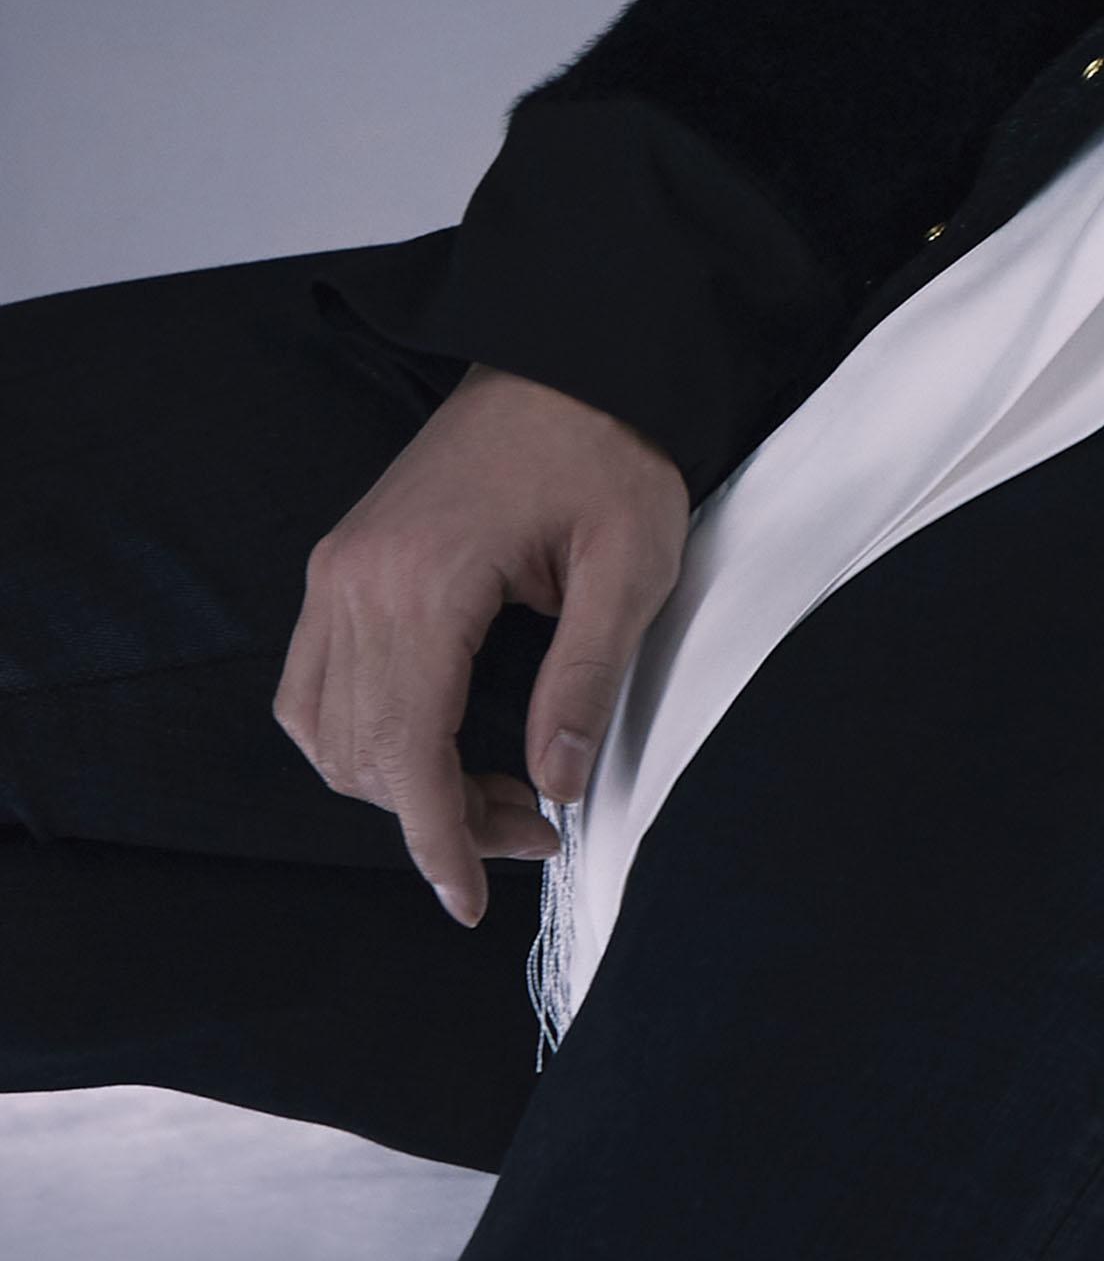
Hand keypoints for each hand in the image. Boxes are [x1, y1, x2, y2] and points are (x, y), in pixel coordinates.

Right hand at [275, 367, 688, 928]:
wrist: (569, 358)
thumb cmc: (606, 448)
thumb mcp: (630, 565)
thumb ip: (586, 681)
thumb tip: (556, 785)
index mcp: (422, 581)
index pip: (406, 754)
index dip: (438, 841)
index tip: (469, 902)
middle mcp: (355, 580)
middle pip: (362, 753)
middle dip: (440, 817)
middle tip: (532, 824)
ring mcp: (337, 570)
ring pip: (325, 729)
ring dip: (399, 782)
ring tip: (498, 790)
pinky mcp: (341, 564)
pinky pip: (315, 683)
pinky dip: (361, 734)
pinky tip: (435, 744)